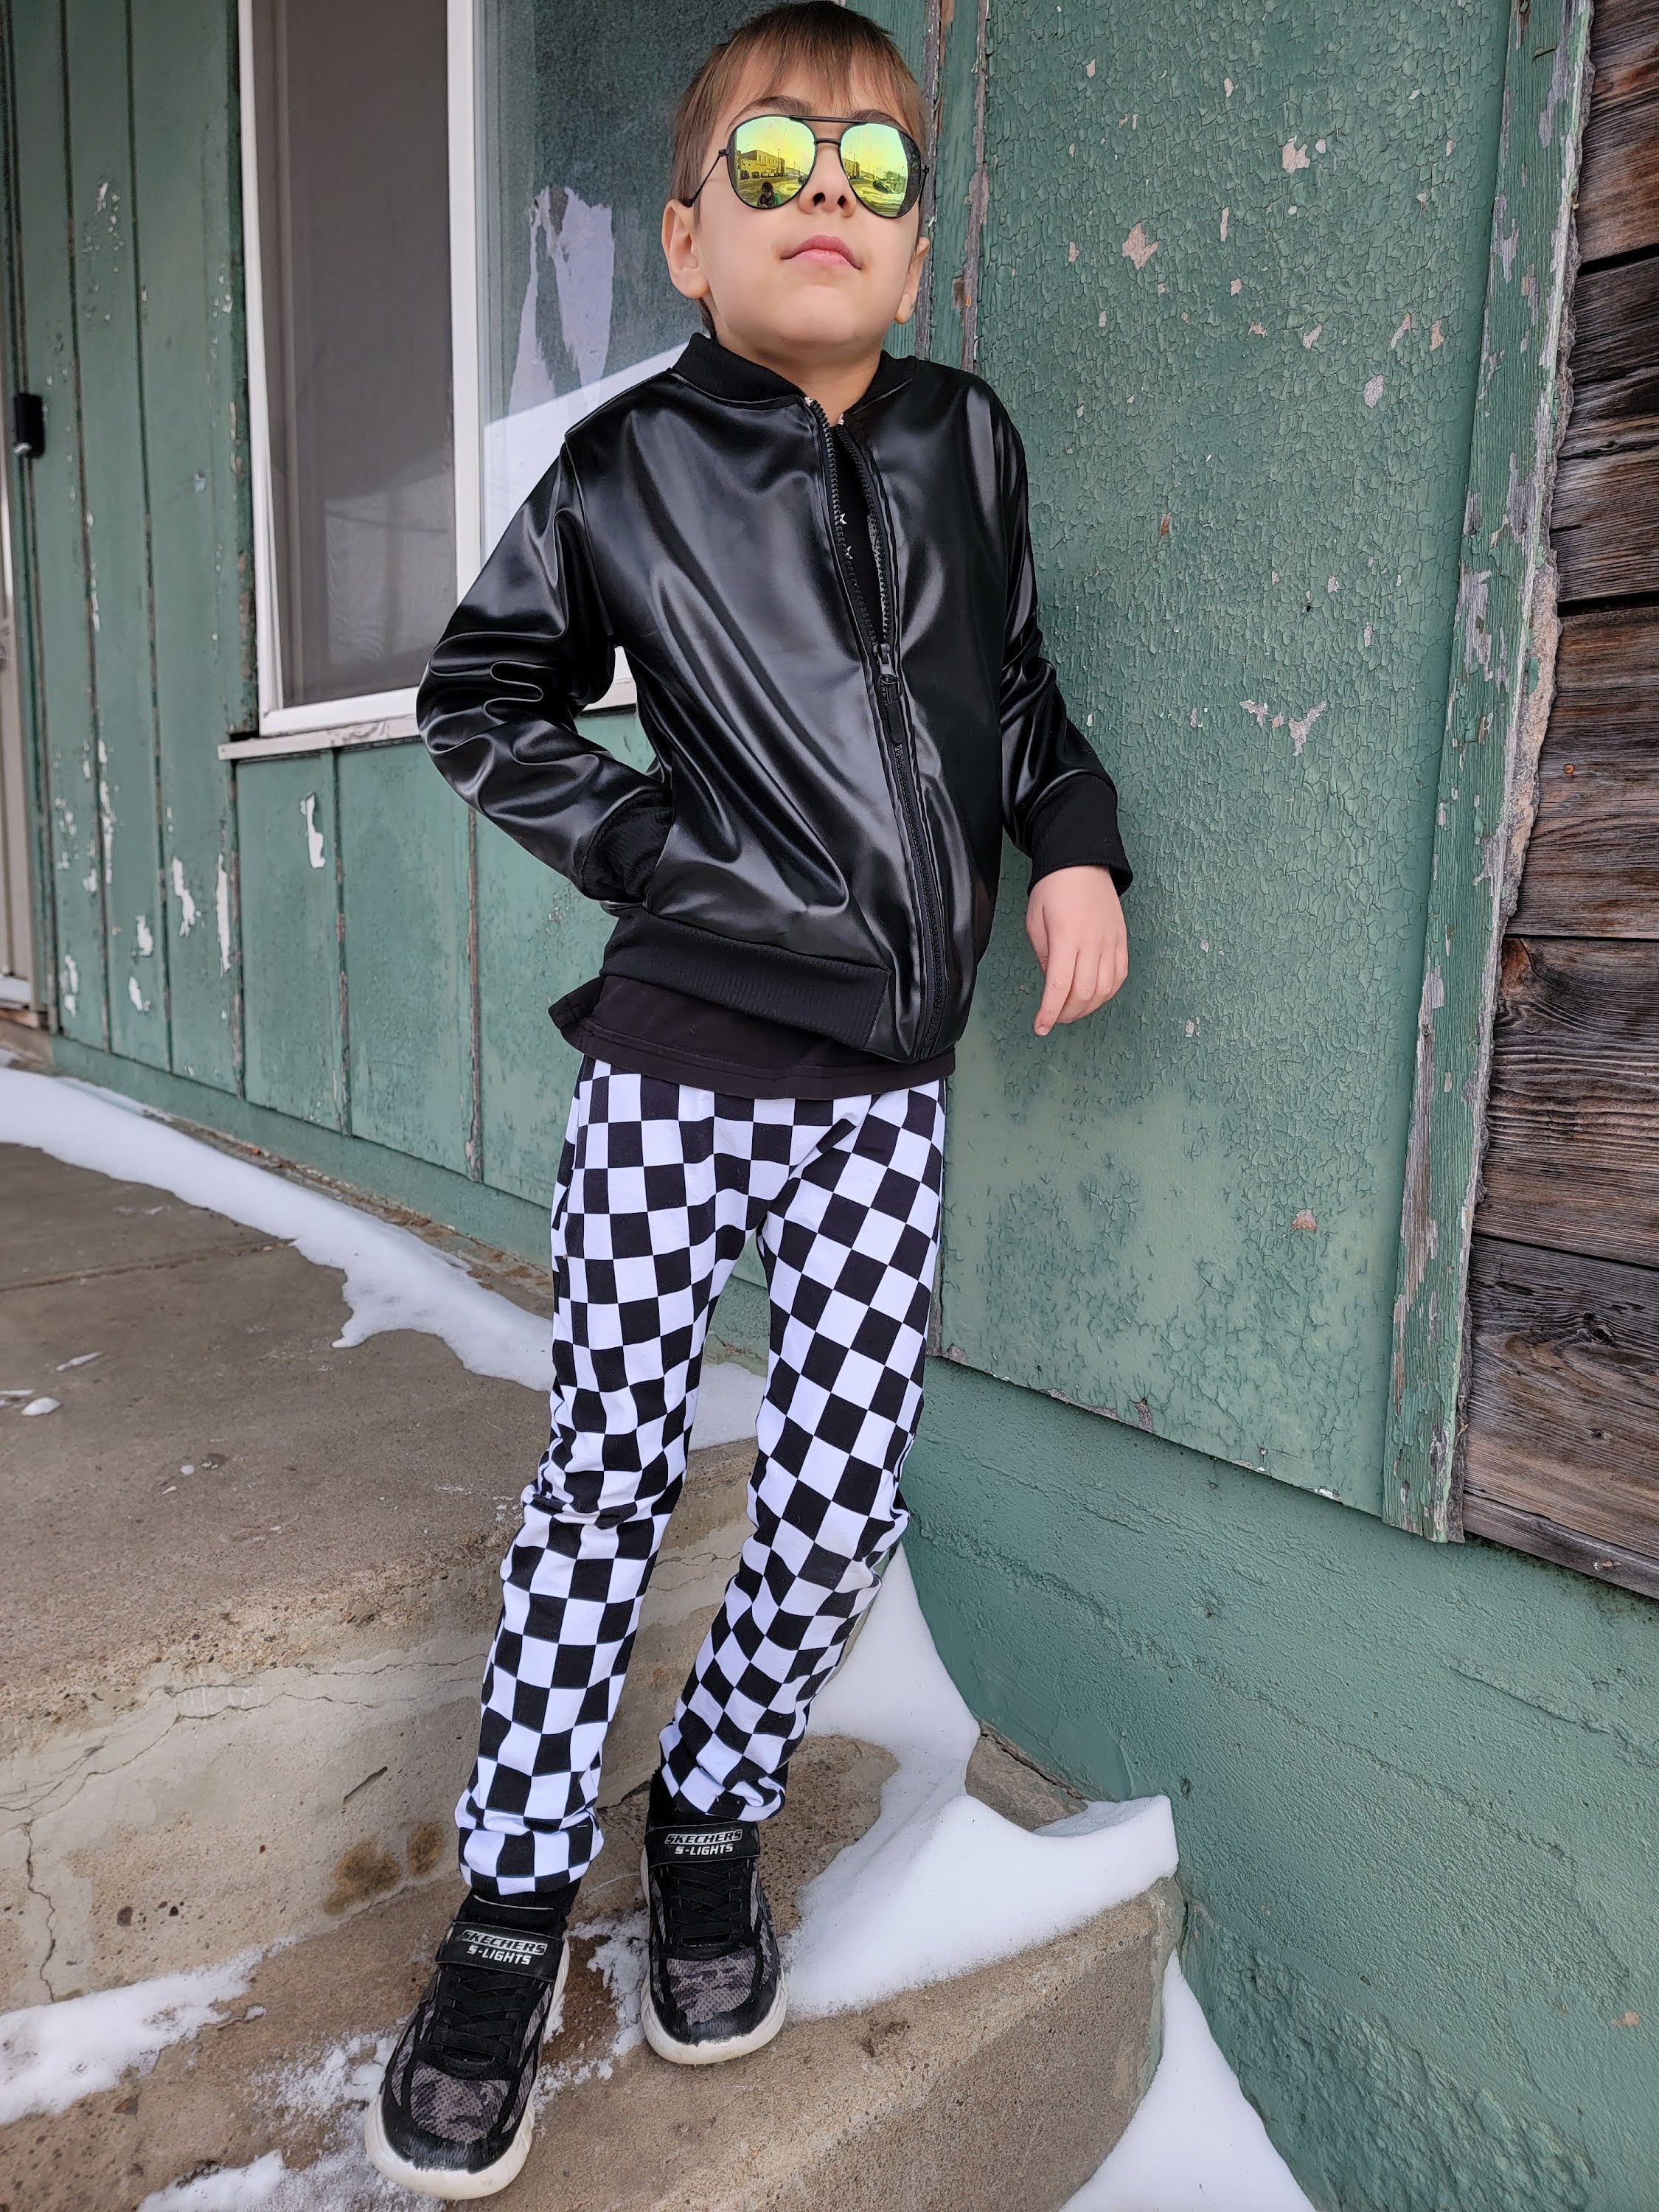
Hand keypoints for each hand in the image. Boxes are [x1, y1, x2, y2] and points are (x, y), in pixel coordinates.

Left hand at [1025, 866, 1127, 1035]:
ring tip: (1072, 1010)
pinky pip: (1119, 976)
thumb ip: (1043, 956)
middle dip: (1067, 1013)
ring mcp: (1111, 942)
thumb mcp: (1035, 921)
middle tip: (1053, 1019)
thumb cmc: (1053, 888)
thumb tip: (1052, 985)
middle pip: (1084, 993)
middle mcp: (1093, 942)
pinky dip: (1107, 993)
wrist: (1082, 862)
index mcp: (1066, 936)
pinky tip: (1093, 996)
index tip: (1040, 1027)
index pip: (1059, 986)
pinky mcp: (1122, 941)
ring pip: (1105, 989)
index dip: (1049, 1012)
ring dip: (1088, 1007)